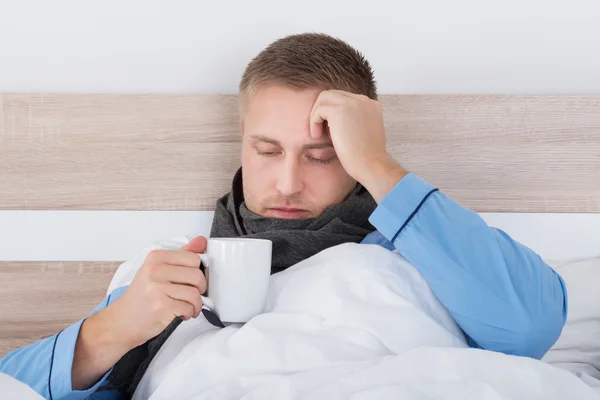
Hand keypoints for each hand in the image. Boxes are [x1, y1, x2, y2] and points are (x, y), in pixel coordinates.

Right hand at [72, 236, 206, 389]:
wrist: (122, 321)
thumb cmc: (142, 296)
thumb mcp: (157, 271)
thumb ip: (181, 256)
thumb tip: (201, 241)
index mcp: (156, 257)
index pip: (193, 258)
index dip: (197, 271)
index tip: (191, 281)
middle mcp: (155, 270)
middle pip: (197, 275)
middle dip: (199, 289)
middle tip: (191, 295)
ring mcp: (157, 288)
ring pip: (195, 293)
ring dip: (196, 304)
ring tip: (187, 307)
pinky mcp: (161, 306)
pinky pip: (189, 307)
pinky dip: (189, 313)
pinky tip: (181, 314)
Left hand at [310, 90, 407, 201]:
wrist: (371, 165)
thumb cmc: (366, 158)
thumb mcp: (364, 133)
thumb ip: (355, 122)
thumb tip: (336, 122)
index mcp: (371, 105)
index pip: (345, 99)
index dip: (334, 114)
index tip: (332, 132)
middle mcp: (363, 100)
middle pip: (333, 95)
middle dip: (323, 111)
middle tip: (321, 131)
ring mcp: (352, 103)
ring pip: (324, 98)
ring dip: (317, 115)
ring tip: (318, 134)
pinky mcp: (339, 110)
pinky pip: (319, 109)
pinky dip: (314, 122)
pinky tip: (317, 137)